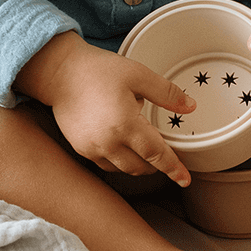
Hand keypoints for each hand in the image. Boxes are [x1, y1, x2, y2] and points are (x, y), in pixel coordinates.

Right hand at [17, 32, 195, 185]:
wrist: (59, 72)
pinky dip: (119, 161)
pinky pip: (106, 164)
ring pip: (123, 169)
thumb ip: (167, 93)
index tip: (185, 179)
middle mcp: (108, 142)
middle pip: (140, 167)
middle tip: (164, 154)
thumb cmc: (98, 70)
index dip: (173, 168)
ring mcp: (92, 148)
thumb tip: (190, 106)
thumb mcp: (138, 75)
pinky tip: (123, 147)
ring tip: (143, 148)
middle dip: (156, 165)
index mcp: (125, 124)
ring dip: (138, 165)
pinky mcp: (81, 148)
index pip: (156, 154)